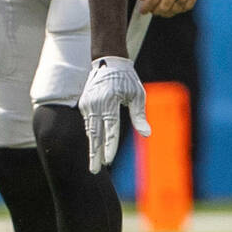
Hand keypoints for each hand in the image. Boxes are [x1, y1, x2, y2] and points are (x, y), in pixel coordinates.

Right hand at [79, 57, 150, 173]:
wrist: (108, 60)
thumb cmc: (127, 79)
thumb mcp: (138, 95)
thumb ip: (139, 115)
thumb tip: (147, 134)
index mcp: (110, 102)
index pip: (110, 129)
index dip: (109, 146)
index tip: (109, 161)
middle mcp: (96, 104)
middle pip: (95, 134)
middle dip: (95, 154)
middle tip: (94, 171)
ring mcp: (88, 104)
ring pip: (89, 130)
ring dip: (92, 147)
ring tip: (93, 165)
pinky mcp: (84, 104)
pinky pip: (88, 123)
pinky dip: (91, 135)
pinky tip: (94, 148)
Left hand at [138, 0, 204, 17]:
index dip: (146, 8)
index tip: (143, 11)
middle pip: (164, 7)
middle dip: (156, 11)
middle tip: (152, 10)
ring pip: (176, 9)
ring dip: (168, 12)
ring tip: (163, 9)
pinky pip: (188, 6)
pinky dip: (180, 9)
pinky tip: (175, 6)